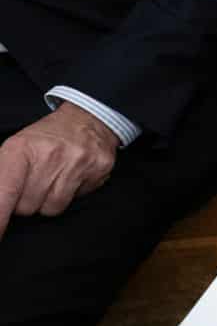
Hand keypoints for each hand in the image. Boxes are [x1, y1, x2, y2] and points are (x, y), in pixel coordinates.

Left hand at [0, 103, 118, 240]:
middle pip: (26, 207)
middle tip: (35, 182)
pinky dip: (73, 193)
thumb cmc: (46, 138)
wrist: (88, 117)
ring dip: (50, 199)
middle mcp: (49, 155)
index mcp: (21, 149)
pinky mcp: (98, 168)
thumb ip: (2, 178)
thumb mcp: (15, 148)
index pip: (3, 192)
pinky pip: (76, 200)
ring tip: (54, 179)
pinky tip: (73, 176)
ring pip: (52, 208)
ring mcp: (76, 162)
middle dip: (27, 201)